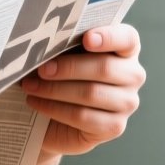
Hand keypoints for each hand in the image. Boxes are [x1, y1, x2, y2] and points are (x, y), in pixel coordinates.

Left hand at [19, 24, 144, 157]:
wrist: (55, 116)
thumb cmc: (62, 75)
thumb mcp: (65, 54)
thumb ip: (65, 43)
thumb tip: (44, 42)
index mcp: (126, 49)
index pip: (127, 38)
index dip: (109, 37)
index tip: (86, 39)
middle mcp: (133, 75)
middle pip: (104, 68)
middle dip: (68, 68)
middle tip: (41, 69)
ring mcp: (127, 103)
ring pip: (91, 93)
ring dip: (55, 89)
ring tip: (31, 86)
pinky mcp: (114, 126)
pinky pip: (83, 117)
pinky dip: (55, 109)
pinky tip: (36, 102)